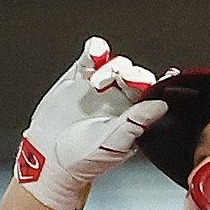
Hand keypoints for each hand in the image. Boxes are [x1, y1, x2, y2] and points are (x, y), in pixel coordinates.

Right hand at [16, 36, 168, 209]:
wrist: (48, 158)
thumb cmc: (82, 159)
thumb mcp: (114, 142)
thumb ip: (138, 122)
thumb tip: (161, 105)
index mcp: (135, 118)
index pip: (152, 94)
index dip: (157, 82)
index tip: (157, 77)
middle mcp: (120, 101)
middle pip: (134, 75)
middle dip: (130, 74)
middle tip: (122, 79)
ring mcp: (100, 88)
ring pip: (115, 64)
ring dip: (110, 68)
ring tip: (96, 83)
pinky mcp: (79, 77)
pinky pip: (92, 56)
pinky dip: (96, 50)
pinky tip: (94, 54)